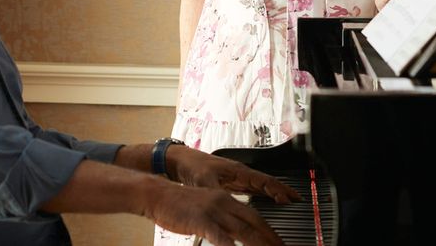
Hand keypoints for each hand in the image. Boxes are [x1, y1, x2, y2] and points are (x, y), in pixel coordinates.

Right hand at [142, 180, 285, 245]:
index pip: (255, 217)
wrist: (156, 194)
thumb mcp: (205, 209)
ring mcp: (214, 211)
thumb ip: (220, 220)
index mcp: (226, 199)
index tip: (279, 242)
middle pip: (255, 223)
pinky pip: (221, 237)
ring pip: (244, 230)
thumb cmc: (177, 205)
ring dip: (259, 244)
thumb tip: (232, 235)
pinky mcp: (201, 220)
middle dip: (272, 239)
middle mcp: (224, 202)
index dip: (270, 231)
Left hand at [168, 146, 300, 204]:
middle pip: (267, 182)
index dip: (278, 189)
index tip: (290, 198)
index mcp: (238, 170)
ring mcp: (237, 178)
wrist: (180, 161)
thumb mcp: (205, 182)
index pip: (264, 180)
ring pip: (262, 186)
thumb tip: (226, 205)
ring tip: (288, 202)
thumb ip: (217, 194)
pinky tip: (268, 202)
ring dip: (275, 193)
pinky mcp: (232, 183)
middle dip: (284, 190)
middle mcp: (240, 173)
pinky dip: (264, 195)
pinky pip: (253, 189)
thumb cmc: (192, 166)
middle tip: (298, 200)